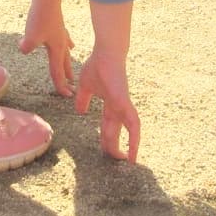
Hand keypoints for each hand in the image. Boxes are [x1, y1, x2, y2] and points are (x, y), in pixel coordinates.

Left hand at [21, 0, 75, 96]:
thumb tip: (24, 49)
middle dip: (67, 77)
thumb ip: (27, 47)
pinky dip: (67, 45)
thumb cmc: (40, 18)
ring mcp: (61, 34)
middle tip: (71, 88)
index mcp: (57, 50)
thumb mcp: (30, 37)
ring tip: (71, 69)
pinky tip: (69, 44)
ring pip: (66, 53)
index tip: (66, 96)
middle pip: (64, 64)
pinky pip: (64, 39)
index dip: (61, 85)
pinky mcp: (58, 25)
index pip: (58, 72)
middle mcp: (62, 44)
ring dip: (68, 63)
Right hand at [74, 47, 140, 162]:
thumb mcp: (86, 87)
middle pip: (117, 132)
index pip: (109, 127)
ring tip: (127, 161)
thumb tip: (80, 111)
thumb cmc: (97, 66)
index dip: (108, 140)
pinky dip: (135, 139)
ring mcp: (124, 106)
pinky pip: (134, 125)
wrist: (105, 53)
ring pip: (131, 131)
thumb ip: (83, 99)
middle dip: (115, 147)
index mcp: (110, 105)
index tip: (106, 152)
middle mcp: (119, 107)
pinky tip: (133, 152)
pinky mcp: (125, 103)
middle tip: (115, 162)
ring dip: (129, 146)